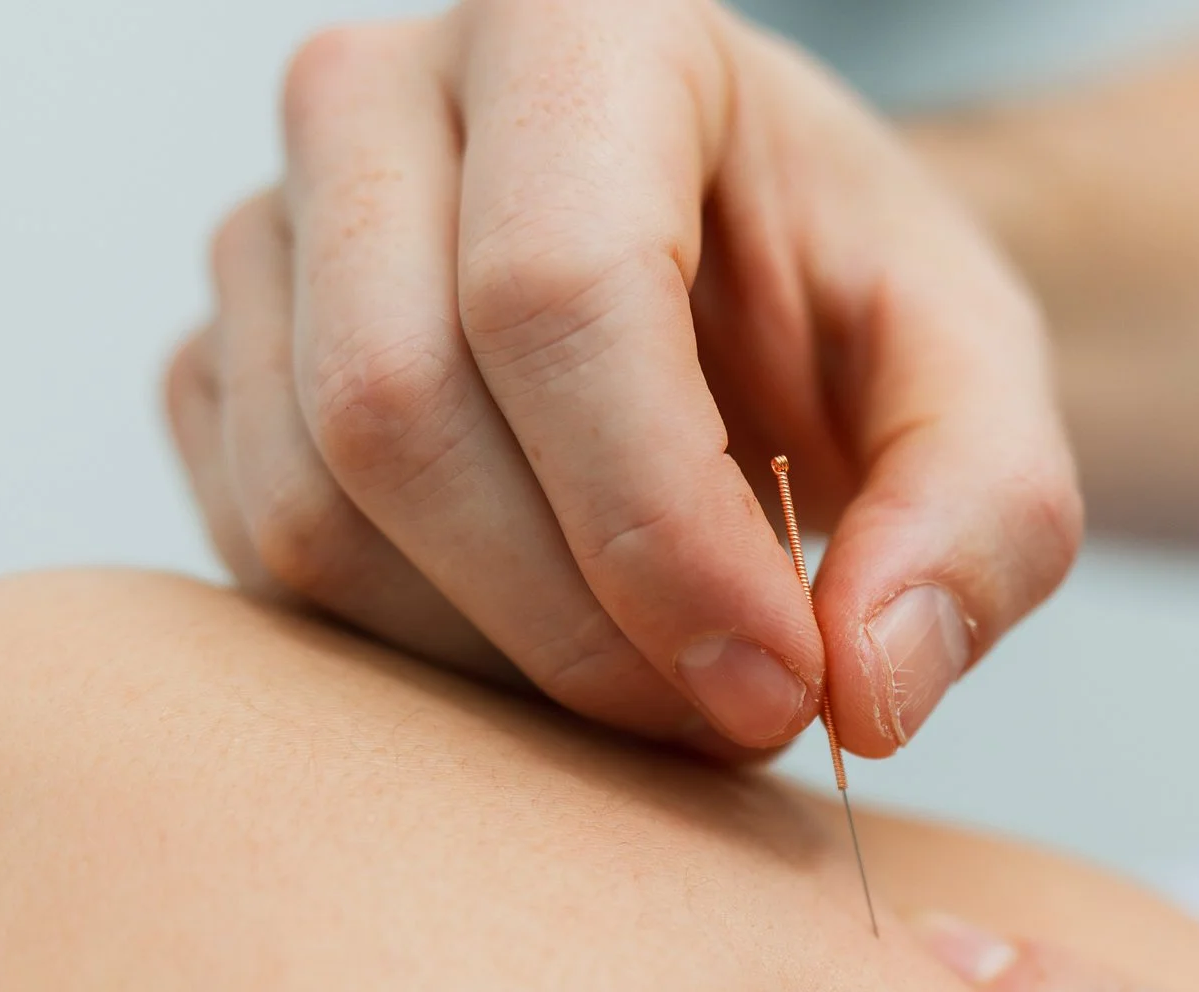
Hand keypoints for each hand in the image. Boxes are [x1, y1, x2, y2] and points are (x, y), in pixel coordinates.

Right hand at [164, 2, 1078, 755]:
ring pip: (312, 508)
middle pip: (401, 409)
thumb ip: (982, 516)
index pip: (554, 289)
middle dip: (578, 623)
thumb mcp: (978, 386)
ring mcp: (268, 232)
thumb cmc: (846, 312)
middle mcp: (380, 96)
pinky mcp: (215, 366)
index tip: (781, 685)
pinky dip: (416, 659)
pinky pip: (265, 563)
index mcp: (584, 30)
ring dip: (497, 664)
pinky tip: (550, 650)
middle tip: (729, 716)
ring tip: (659, 689)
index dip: (662, 529)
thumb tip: (872, 687)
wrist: (743, 299)